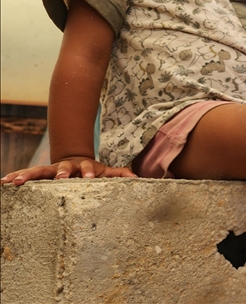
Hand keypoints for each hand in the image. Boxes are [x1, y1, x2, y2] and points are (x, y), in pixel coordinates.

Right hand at [0, 157, 136, 185]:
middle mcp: (66, 167)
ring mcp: (51, 169)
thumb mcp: (106, 171)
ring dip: (29, 175)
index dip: (89, 172)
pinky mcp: (39, 173)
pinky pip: (25, 174)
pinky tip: (4, 181)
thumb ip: (119, 174)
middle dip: (61, 172)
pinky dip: (16, 176)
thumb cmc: (92, 171)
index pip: (88, 168)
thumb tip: (136, 178)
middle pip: (62, 168)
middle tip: (60, 177)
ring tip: (15, 181)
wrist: (74, 162)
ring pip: (39, 170)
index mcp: (84, 167)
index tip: (90, 177)